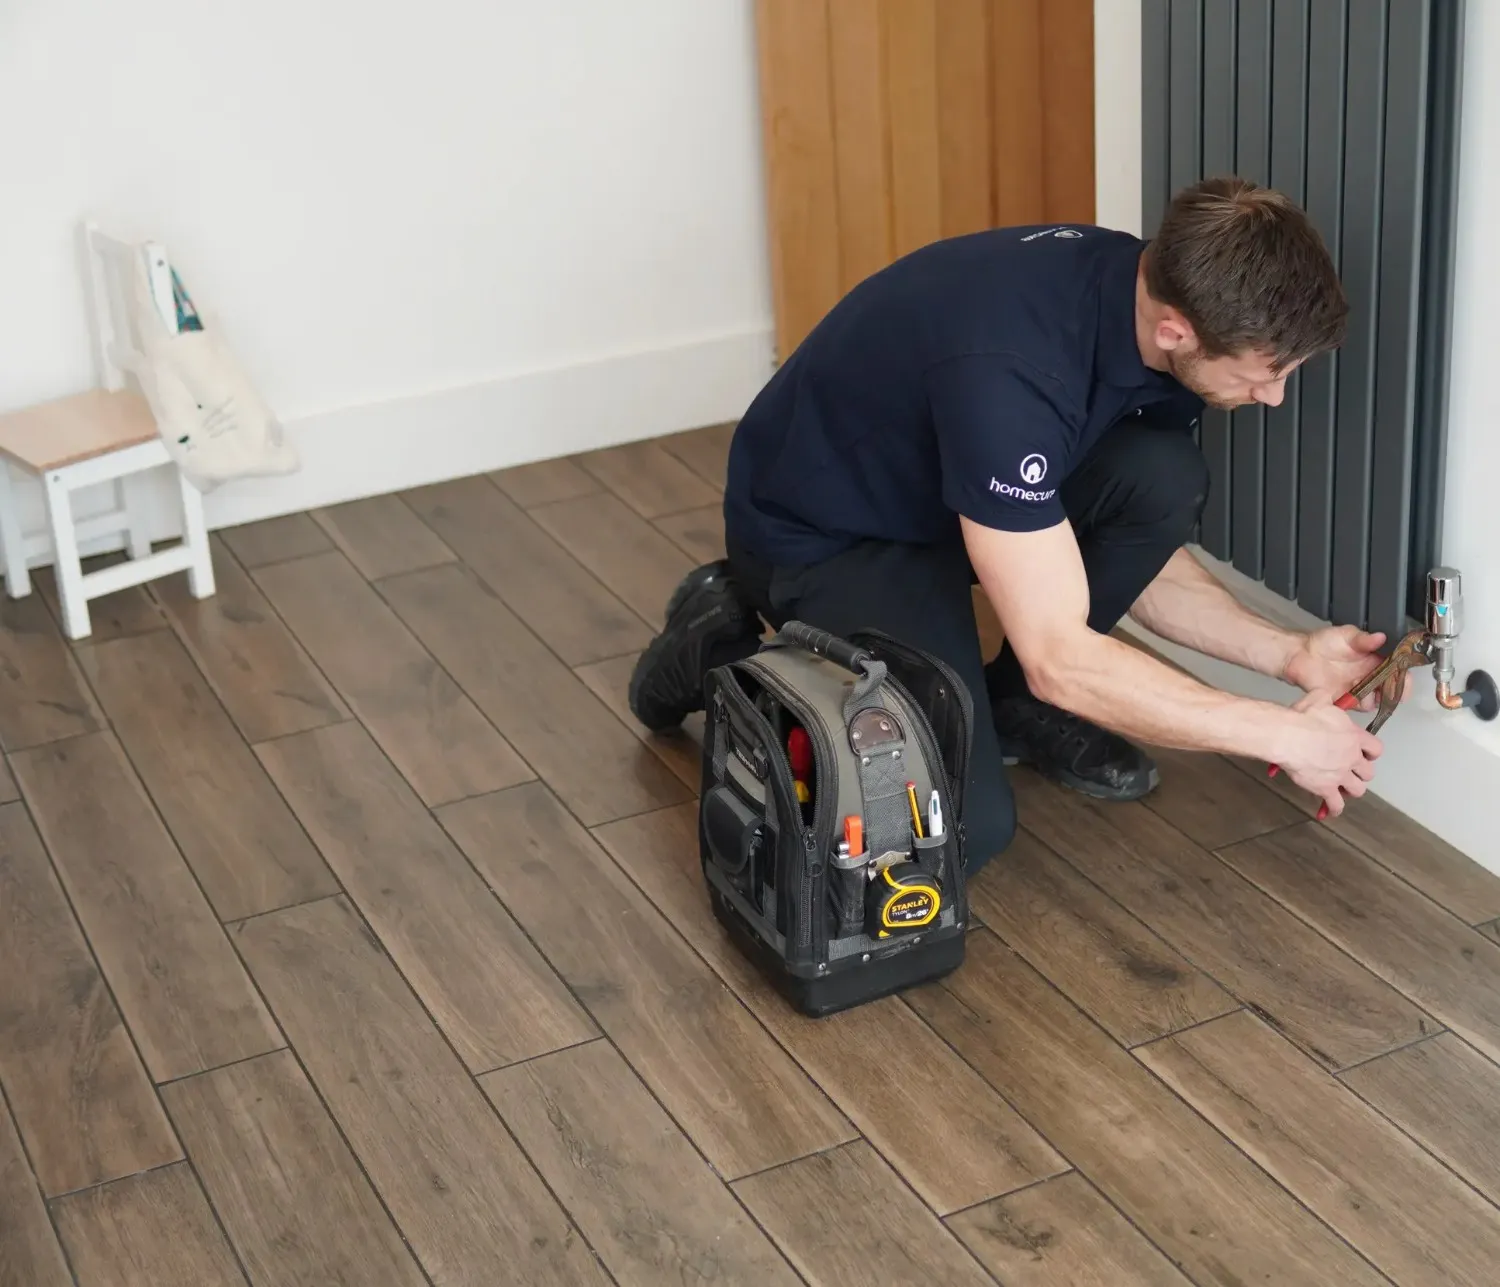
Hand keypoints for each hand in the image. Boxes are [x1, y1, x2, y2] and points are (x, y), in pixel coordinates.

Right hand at [1276, 689, 1382, 816]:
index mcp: (1354, 736)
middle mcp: (1352, 757)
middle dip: (1360, 773)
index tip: (1364, 754)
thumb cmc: (1302, 717)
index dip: (1371, 753)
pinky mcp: (1326, 789)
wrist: (1288, 736)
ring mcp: (1341, 775)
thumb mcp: (1318, 698)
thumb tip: (1323, 695)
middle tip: (1349, 771)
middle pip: (1368, 773)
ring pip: (1358, 790)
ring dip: (1350, 790)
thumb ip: (1327, 699)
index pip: (1376, 749)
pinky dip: (1334, 808)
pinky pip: (1336, 804)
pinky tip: (1331, 810)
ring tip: (1341, 789)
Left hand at [1283, 626, 1408, 710]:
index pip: (1398, 674)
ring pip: (1371, 703)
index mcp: (1376, 662)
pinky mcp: (1341, 699)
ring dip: (1369, 699)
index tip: (1403, 682)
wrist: (1300, 653)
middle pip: (1388, 693)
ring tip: (1358, 687)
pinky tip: (1345, 695)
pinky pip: (1351, 708)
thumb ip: (1363, 639)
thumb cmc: (1325, 641)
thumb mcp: (1347, 635)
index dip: (1403, 680)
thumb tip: (1380, 637)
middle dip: (1388, 694)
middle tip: (1381, 688)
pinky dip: (1351, 705)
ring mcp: (1356, 690)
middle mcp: (1369, 678)